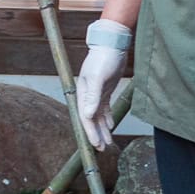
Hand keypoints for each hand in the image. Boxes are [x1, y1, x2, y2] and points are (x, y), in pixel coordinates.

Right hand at [76, 21, 130, 150]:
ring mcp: (96, 94)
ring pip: (98, 116)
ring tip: (108, 142)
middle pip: (90, 120)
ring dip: (102, 129)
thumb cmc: (103, 59)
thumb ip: (93, 97)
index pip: (85, 118)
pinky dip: (107, 118)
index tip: (95, 144)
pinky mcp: (105, 90)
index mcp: (83, 94)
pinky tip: (111, 126)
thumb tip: (88, 115)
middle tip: (102, 149)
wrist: (112, 44)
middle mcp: (87, 96)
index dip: (89, 132)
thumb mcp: (98, 78)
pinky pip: (104, 109)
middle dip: (95, 135)